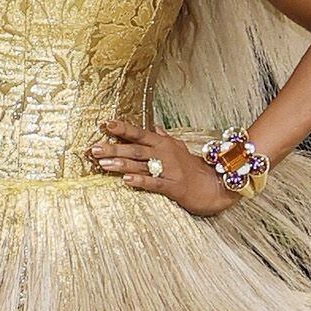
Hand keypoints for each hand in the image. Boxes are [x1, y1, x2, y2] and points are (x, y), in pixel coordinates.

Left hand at [89, 120, 235, 211]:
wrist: (216, 186)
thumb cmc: (195, 168)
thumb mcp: (181, 148)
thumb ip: (166, 138)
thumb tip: (156, 127)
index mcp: (164, 144)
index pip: (139, 133)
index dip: (123, 128)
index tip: (105, 124)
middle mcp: (165, 153)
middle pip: (135, 149)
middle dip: (113, 148)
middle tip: (93, 149)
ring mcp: (170, 169)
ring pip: (141, 165)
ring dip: (121, 163)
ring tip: (102, 163)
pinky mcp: (174, 186)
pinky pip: (155, 183)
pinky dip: (140, 181)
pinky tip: (126, 180)